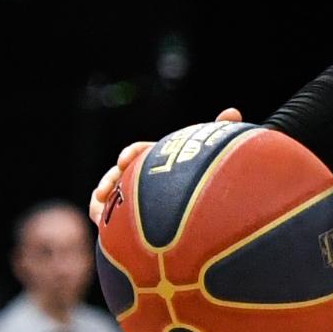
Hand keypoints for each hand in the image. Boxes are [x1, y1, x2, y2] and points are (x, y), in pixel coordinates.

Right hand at [89, 108, 241, 223]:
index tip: (127, 160)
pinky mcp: (121, 217)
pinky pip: (104, 213)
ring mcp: (129, 197)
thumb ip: (220, 134)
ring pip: (109, 192)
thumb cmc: (205, 182)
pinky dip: (99, 213)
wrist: (200, 220)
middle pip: (120, 172)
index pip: (141, 151)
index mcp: (158, 161)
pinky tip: (99, 218)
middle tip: (107, 187)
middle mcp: (141, 177)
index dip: (133, 153)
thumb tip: (233, 111)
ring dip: (101, 195)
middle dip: (110, 177)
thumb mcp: (210, 157)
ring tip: (100, 204)